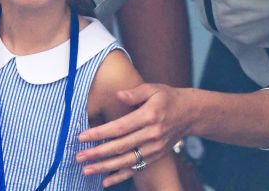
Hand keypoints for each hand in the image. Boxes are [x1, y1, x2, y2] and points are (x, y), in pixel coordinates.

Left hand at [76, 83, 191, 186]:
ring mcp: (155, 148)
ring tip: (86, 170)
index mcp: (149, 116)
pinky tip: (104, 181)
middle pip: (120, 147)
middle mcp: (152, 134)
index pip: (120, 127)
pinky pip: (136, 168)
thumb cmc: (168, 97)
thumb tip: (119, 95)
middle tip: (78, 156)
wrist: (190, 113)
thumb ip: (135, 92)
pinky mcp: (156, 155)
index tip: (82, 137)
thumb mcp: (153, 88)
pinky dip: (120, 176)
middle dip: (98, 153)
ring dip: (105, 167)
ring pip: (127, 161)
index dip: (100, 133)